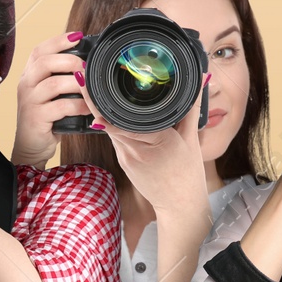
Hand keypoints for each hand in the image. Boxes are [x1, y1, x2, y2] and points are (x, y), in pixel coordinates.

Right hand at [11, 31, 91, 167]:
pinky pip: (61, 107)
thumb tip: (88, 63)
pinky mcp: (36, 118)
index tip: (78, 36)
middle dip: (70, 61)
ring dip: (77, 84)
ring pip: (53, 84)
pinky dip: (78, 106)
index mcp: (29, 76)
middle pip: (45, 62)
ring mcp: (29, 102)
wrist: (31, 147)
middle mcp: (26, 85)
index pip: (39, 50)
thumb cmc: (46, 118)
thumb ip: (61, 78)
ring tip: (91, 88)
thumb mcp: (50, 95)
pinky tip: (88, 108)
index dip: (58, 41)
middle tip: (87, 67)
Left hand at [86, 73, 210, 221]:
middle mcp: (135, 150)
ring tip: (92, 88)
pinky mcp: (123, 163)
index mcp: (155, 140)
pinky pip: (116, 139)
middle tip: (83, 77)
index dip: (104, 101)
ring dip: (102, 111)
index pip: (123, 118)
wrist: (179, 205)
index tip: (91, 83)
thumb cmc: (188, 173)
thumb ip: (191, 107)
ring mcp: (126, 158)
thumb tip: (199, 81)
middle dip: (95, 100)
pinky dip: (114, 126)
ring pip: (110, 129)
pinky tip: (111, 113)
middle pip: (109, 120)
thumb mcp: (192, 138)